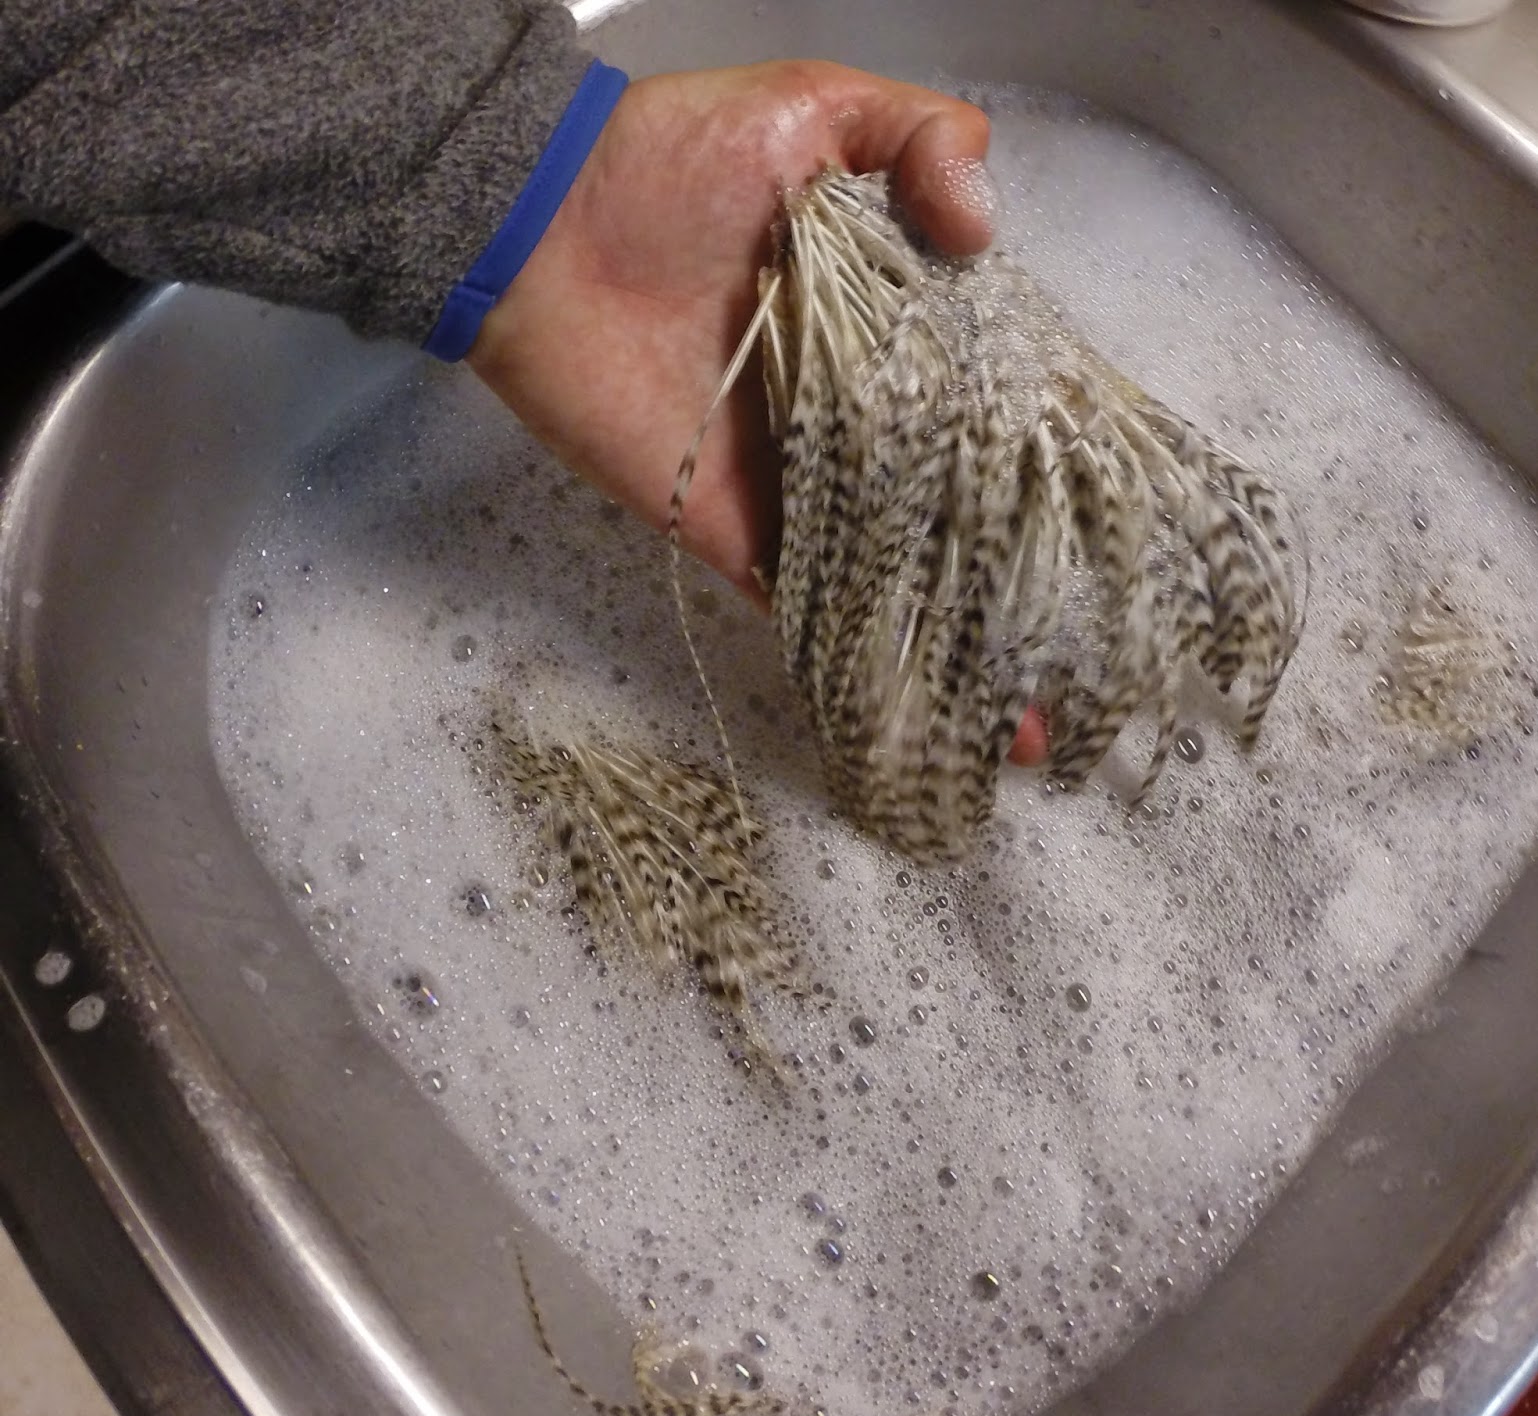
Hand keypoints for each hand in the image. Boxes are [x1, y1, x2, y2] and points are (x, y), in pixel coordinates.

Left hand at [468, 61, 1046, 765]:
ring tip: (1029, 717)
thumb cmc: (669, 158)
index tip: (1110, 521)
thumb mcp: (813, 106)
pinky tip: (922, 712)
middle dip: (1018, 576)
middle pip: (955, 503)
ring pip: (896, 567)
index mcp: (890, 324)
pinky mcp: (739, 528)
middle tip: (1089, 649)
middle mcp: (858, 413)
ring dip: (957, 641)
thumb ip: (916, 138)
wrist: (542, 227)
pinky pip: (807, 600)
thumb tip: (986, 227)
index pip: (988, 397)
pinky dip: (859, 655)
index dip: (1048, 453)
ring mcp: (800, 479)